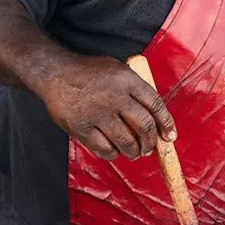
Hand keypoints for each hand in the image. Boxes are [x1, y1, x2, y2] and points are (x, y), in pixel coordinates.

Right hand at [36, 55, 176, 161]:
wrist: (54, 73)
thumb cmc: (89, 72)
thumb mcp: (117, 69)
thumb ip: (135, 88)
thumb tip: (156, 116)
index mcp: (126, 80)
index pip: (155, 104)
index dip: (166, 123)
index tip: (169, 136)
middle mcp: (115, 96)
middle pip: (144, 125)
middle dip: (151, 142)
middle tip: (149, 147)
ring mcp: (98, 113)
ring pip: (127, 142)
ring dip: (134, 151)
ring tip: (134, 152)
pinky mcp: (82, 127)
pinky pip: (105, 149)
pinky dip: (113, 154)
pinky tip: (114, 150)